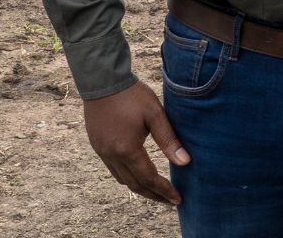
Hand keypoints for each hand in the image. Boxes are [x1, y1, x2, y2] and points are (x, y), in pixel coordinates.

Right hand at [82, 81, 188, 203]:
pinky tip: (138, 175)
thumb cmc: (132, 96)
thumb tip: (185, 162)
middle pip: (134, 184)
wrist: (102, 82)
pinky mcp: (97, 146)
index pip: (149, 178)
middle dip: (153, 195)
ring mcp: (102, 152)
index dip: (164, 190)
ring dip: (140, 188)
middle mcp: (111, 155)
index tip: (178, 199)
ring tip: (156, 192)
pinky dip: (128, 177)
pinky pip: (113, 169)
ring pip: (122, 179)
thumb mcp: (155, 115)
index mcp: (127, 149)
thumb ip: (169, 139)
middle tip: (170, 201)